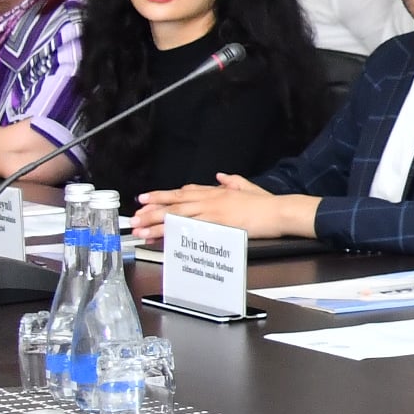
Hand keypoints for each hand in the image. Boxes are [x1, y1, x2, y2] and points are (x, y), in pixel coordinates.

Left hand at [142, 176, 315, 240]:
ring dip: (156, 223)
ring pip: (178, 216)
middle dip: (152, 209)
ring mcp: (212, 211)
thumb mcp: (248, 186)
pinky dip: (175, 233)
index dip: (162, 196)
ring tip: (140, 229)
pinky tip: (162, 238)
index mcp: (216, 191)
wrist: (279, 211)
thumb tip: (220, 176)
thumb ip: (232, 181)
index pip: (182, 192)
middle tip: (134, 216)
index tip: (145, 199)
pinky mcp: (217, 225)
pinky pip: (190, 229)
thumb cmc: (266, 203)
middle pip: (174, 203)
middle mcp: (210, 199)